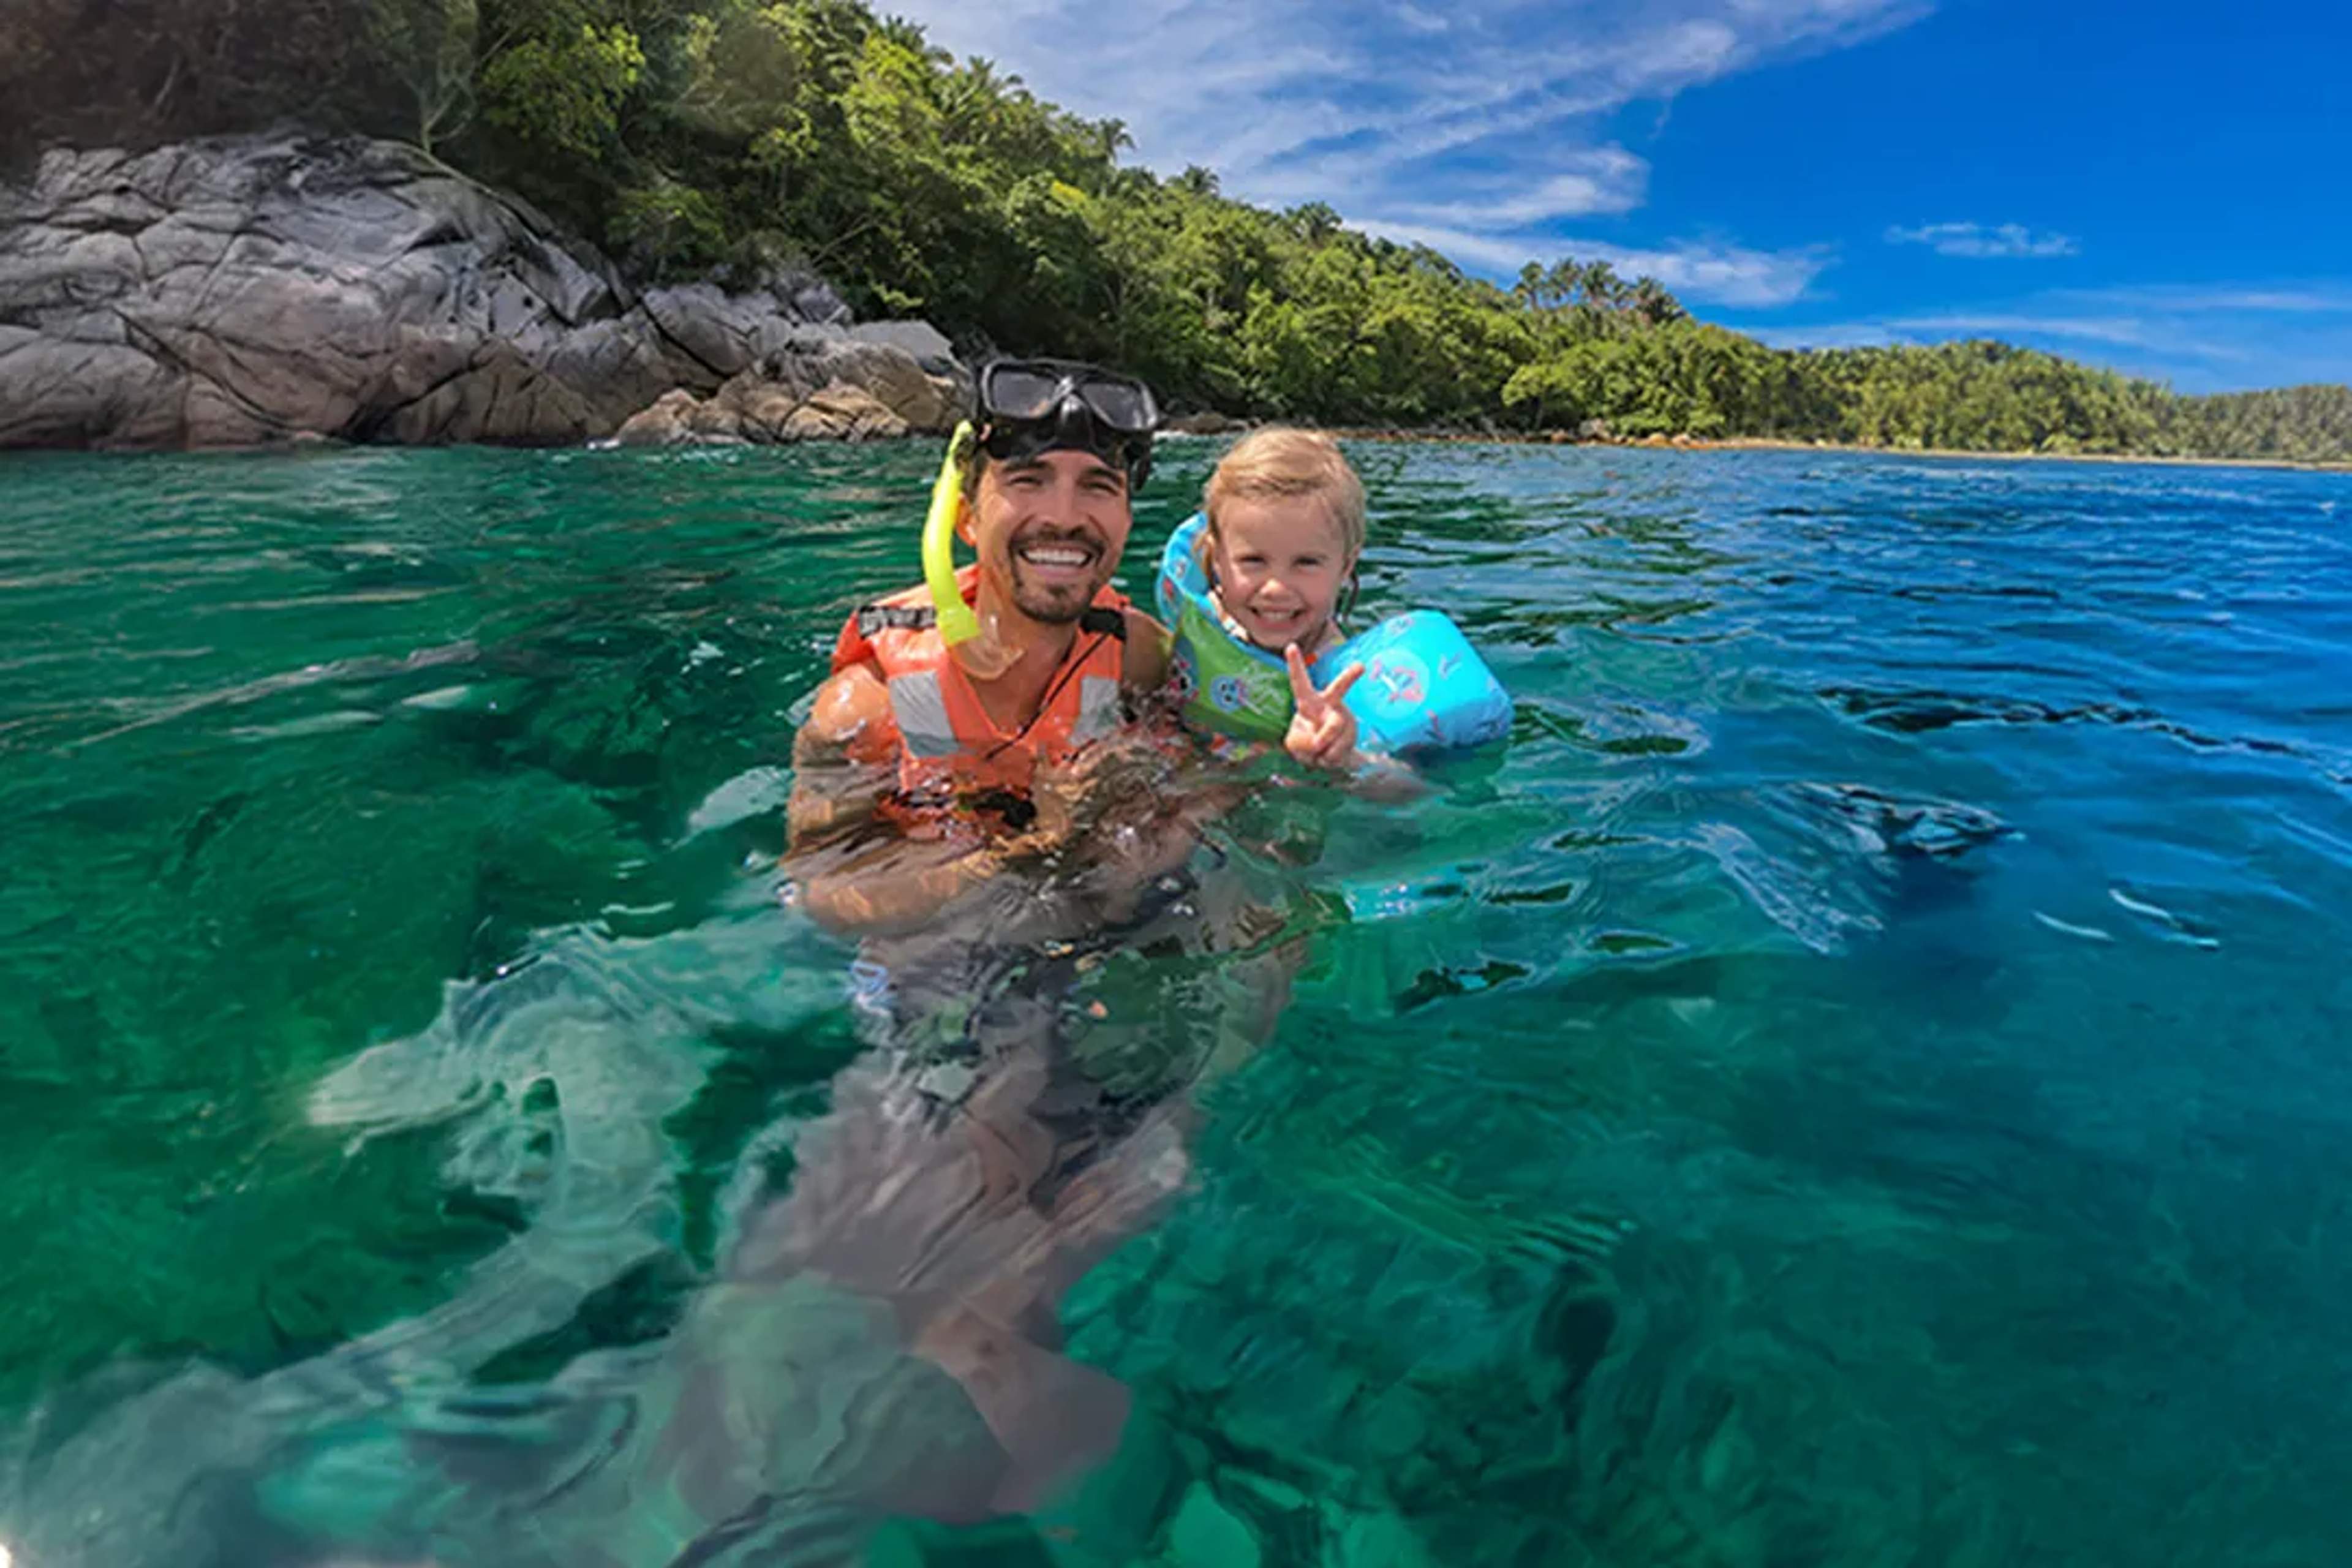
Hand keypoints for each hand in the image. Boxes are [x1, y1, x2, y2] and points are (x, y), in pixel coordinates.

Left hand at [1284, 644, 1364, 771]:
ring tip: (1320, 754)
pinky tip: (1329, 757)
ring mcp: (1344, 717)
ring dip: (1322, 749)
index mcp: (1308, 702)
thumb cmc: (1307, 744)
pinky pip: (1337, 748)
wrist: (1331, 759)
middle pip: (1339, 689)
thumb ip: (1301, 742)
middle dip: (1349, 677)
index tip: (1290, 646)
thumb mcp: (1294, 744)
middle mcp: (1329, 704)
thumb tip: (1322, 741)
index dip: (1295, 664)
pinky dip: (1329, 759)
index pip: (1299, 682)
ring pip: (1332, 730)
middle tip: (1360, 666)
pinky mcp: (1352, 732)